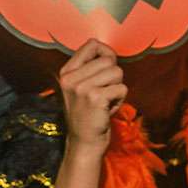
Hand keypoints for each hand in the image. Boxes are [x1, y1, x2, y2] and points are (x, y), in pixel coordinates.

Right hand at [58, 39, 125, 153]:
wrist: (83, 143)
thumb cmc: (88, 114)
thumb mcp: (80, 87)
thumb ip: (90, 68)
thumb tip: (109, 52)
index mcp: (66, 72)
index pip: (92, 44)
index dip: (106, 54)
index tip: (104, 71)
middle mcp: (70, 78)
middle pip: (109, 59)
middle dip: (113, 76)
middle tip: (103, 93)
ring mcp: (81, 87)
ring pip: (117, 72)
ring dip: (117, 88)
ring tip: (105, 101)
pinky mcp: (95, 98)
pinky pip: (122, 88)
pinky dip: (120, 100)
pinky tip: (108, 109)